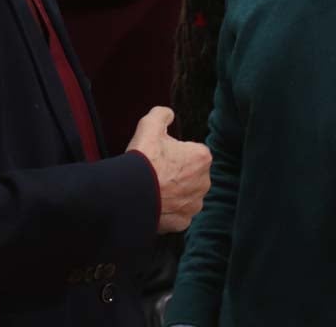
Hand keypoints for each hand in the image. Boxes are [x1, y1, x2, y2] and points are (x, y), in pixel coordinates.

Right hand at [127, 106, 210, 233]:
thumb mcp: (149, 125)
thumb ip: (162, 114)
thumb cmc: (143, 160)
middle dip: (176, 172)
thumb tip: (168, 114)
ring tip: (153, 188)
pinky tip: (154, 202)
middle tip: (155, 171)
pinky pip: (177, 213)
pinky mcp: (183, 222)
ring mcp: (194, 204)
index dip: (173, 151)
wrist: (130, 194)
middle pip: (190, 173)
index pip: (191, 151)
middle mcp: (204, 183)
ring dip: (173, 191)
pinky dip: (167, 209)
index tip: (160, 155)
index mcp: (202, 158)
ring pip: (185, 194)